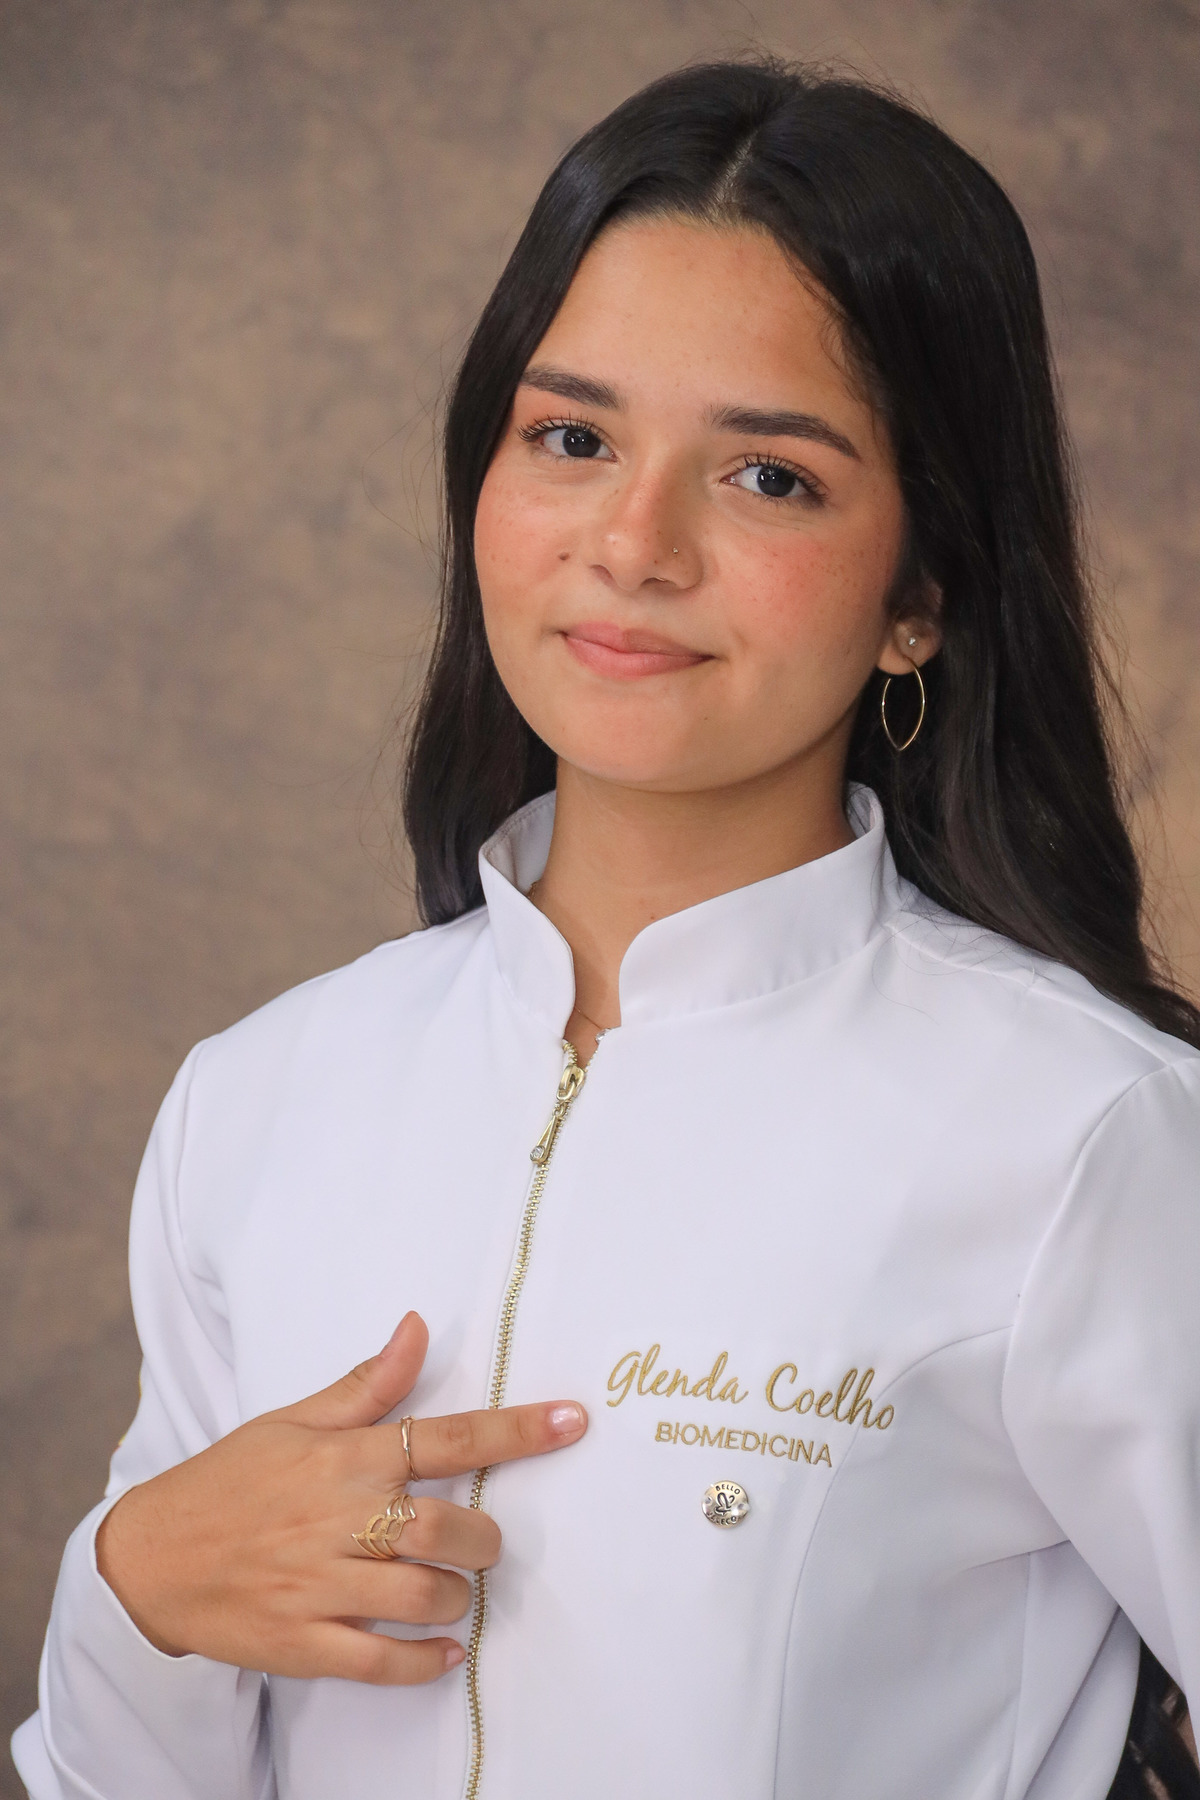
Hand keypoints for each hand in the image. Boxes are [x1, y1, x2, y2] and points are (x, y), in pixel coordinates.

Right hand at [95, 1312, 586, 1684]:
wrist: (149, 1557)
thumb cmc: (230, 1481)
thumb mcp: (293, 1420)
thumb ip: (367, 1385)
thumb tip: (418, 1325)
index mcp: (343, 1459)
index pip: (447, 1435)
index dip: (518, 1429)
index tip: (573, 1422)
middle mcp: (338, 1519)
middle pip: (445, 1526)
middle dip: (484, 1537)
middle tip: (483, 1540)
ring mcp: (320, 1586)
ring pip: (421, 1596)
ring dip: (456, 1597)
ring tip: (453, 1590)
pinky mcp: (302, 1644)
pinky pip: (380, 1663)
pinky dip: (422, 1663)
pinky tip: (440, 1654)